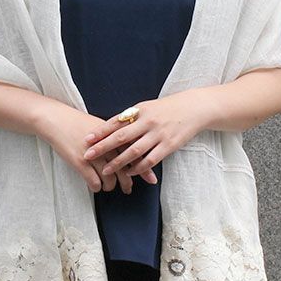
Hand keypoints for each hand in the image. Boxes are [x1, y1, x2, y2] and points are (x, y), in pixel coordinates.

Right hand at [40, 102, 153, 193]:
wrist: (57, 120)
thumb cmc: (79, 123)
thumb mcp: (101, 127)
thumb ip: (117, 137)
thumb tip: (131, 150)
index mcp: (115, 135)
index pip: (134, 154)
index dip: (144, 167)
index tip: (152, 179)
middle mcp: (107, 145)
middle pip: (124, 168)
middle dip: (128, 182)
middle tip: (129, 189)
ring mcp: (94, 154)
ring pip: (110, 177)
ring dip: (111, 186)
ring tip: (109, 187)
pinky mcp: (80, 162)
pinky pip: (94, 181)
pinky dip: (97, 187)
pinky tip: (96, 186)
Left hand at [81, 94, 205, 178]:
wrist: (193, 108)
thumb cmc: (166, 109)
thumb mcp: (147, 108)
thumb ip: (131, 117)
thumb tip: (110, 127)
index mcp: (140, 110)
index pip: (116, 122)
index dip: (101, 131)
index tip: (87, 139)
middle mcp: (148, 122)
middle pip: (121, 137)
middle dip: (103, 147)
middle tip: (88, 155)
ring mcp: (158, 134)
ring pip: (134, 151)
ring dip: (118, 162)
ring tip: (106, 170)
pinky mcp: (169, 145)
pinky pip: (151, 160)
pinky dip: (138, 168)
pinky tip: (130, 172)